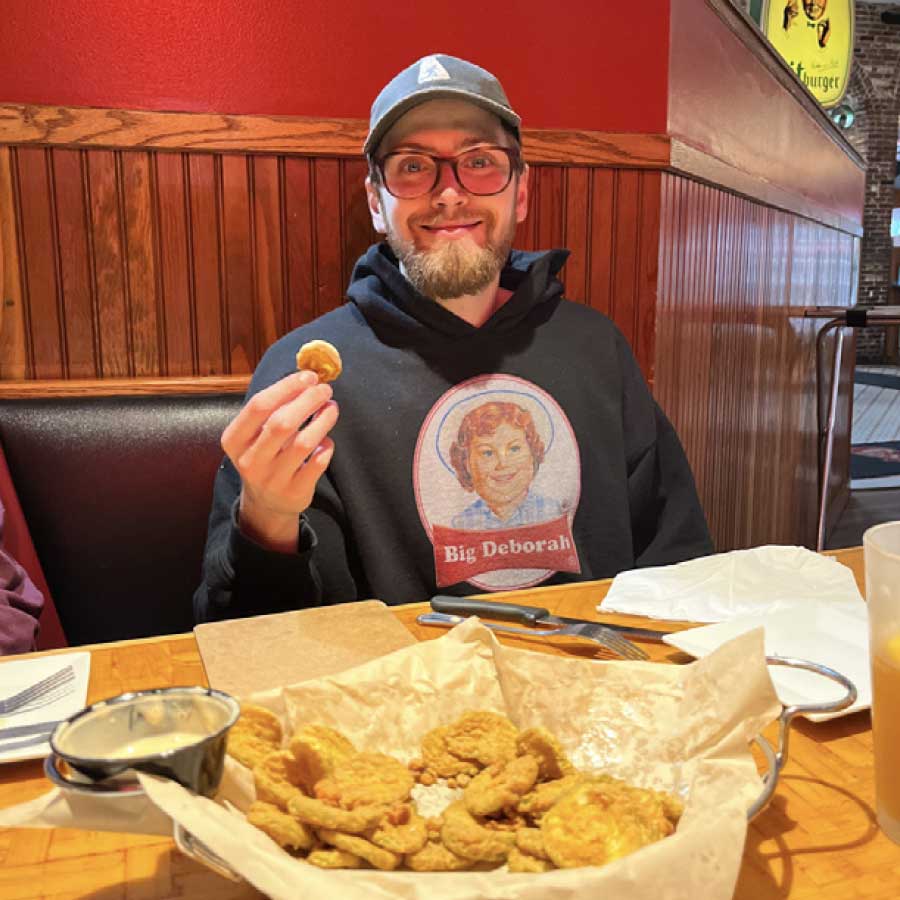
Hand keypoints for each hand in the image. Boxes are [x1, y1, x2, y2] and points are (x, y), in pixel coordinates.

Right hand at [222, 371, 338, 551]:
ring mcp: (271, 480)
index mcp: (234, 440)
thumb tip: (307, 377)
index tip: (308, 376)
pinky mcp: (294, 493)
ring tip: (332, 408)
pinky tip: (326, 438)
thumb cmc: (266, 454)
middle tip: (325, 389)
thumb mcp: (257, 433)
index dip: (286, 387)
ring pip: (303, 443)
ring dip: (322, 420)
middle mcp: (249, 461)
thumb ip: (275, 407)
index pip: (259, 406)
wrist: (266, 501)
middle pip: (282, 423)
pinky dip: (326, 447)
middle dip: (308, 400)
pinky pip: (317, 464)